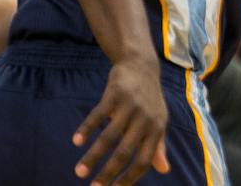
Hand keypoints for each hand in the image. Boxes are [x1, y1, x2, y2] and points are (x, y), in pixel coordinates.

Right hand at [72, 56, 169, 185]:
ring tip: (79, 172)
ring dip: (92, 156)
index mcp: (157, 128)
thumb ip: (158, 146)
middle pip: (124, 152)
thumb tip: (165, 170)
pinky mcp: (116, 94)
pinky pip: (98, 115)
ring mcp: (130, 105)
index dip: (129, 177)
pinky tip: (76, 141)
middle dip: (108, 172)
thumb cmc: (149, 100)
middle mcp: (145, 118)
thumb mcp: (158, 121)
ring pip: (108, 137)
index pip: (144, 160)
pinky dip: (87, 128)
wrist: (142, 66)